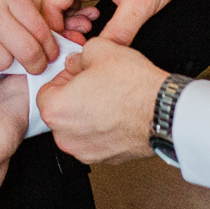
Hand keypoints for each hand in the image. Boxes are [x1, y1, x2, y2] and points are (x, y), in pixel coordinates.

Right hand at [32, 0, 209, 45]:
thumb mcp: (141, 4)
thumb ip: (119, 31)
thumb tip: (100, 54)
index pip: (49, 1)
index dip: (54, 29)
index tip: (69, 49)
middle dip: (55, 26)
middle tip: (75, 45)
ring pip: (54, 0)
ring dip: (64, 22)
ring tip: (87, 33)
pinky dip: (74, 15)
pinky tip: (93, 23)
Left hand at [37, 38, 168, 164]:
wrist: (164, 112)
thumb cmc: (133, 86)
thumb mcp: (99, 49)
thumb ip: (78, 56)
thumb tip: (76, 62)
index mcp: (56, 110)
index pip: (45, 90)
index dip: (63, 77)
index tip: (77, 73)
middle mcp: (65, 137)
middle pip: (60, 111)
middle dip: (74, 96)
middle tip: (95, 83)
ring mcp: (85, 152)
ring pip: (78, 127)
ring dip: (88, 113)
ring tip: (110, 97)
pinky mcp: (105, 159)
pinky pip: (95, 140)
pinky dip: (103, 128)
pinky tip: (118, 113)